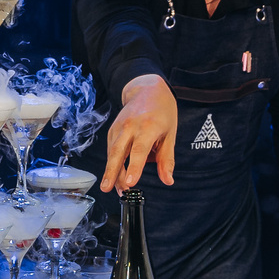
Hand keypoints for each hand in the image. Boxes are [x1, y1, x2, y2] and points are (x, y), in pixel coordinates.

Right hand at [100, 74, 176, 191]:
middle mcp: (130, 126)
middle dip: (112, 172)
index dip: (134, 167)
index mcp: (148, 126)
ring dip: (111, 171)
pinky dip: (111, 163)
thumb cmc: (162, 111)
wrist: (147, 89)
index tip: (131, 182)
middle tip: (108, 189)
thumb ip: (167, 158)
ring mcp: (119, 127)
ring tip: (113, 188)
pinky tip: (114, 175)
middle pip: (118, 151)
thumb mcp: (170, 133)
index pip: (139, 150)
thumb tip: (168, 180)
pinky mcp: (112, 130)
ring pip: (112, 152)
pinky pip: (111, 149)